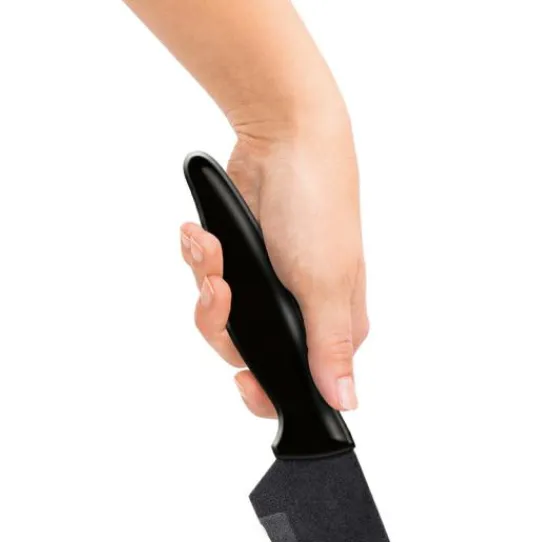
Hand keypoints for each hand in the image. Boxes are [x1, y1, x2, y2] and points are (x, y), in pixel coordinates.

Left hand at [179, 124, 367, 416]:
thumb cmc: (319, 204)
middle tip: (221, 290)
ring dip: (207, 281)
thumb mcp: (325, 284)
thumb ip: (328, 348)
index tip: (242, 381)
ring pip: (221, 319)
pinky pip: (207, 281)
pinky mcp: (239, 263)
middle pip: (246, 355)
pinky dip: (201, 257)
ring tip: (209, 247)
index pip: (296, 387)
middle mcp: (300, 314)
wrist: (284, 135)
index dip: (264, 391)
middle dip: (224, 322)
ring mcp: (267, 289)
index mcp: (332, 329)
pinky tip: (203, 233)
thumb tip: (345, 402)